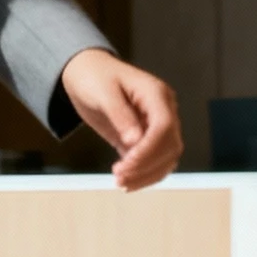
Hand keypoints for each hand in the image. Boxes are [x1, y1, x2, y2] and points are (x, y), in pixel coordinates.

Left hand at [61, 48, 182, 191]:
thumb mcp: (103, 92)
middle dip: (147, 165)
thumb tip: (134, 141)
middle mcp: (163, 110)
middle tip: (119, 177)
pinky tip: (127, 182)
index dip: (149, 149)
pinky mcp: (146, 138)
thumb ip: (120, 115)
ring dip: (148, 174)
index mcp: (156, 94)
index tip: (127, 164)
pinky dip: (145, 174)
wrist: (86, 73)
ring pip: (167, 157)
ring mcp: (157, 125)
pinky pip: (155, 161)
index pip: (165, 126)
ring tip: (121, 183)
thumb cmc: (94, 77)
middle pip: (170, 145)